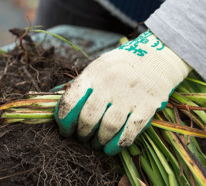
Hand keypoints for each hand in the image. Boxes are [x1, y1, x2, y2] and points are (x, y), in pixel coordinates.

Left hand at [54, 31, 191, 155]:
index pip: (71, 101)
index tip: (65, 130)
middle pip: (89, 118)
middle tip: (83, 138)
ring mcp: (130, 95)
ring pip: (108, 126)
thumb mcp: (96, 69)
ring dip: (99, 140)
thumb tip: (51, 97)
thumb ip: (78, 86)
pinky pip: (130, 131)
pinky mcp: (148, 106)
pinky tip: (111, 148)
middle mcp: (110, 84)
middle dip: (82, 133)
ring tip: (96, 142)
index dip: (64, 120)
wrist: (155, 57)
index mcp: (93, 74)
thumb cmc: (118, 67)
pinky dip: (118, 143)